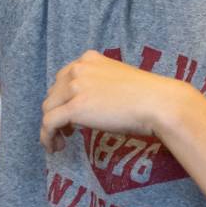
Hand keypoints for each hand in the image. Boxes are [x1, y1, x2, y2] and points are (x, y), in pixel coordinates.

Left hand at [40, 51, 187, 153]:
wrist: (158, 103)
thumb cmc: (147, 96)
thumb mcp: (118, 80)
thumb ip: (99, 85)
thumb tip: (89, 105)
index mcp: (89, 59)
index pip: (63, 78)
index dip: (63, 98)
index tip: (70, 113)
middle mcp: (78, 69)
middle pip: (53, 94)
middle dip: (57, 112)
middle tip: (68, 131)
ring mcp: (75, 87)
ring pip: (48, 109)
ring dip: (50, 127)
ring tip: (62, 142)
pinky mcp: (75, 108)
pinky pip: (49, 124)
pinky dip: (47, 137)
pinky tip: (55, 147)